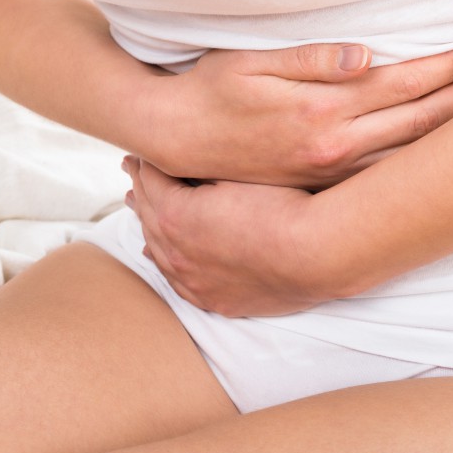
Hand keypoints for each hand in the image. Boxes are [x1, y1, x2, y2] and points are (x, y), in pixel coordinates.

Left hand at [122, 156, 335, 316]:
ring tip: (139, 206)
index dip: (144, 163)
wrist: (317, 253)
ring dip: (148, 225)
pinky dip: (164, 262)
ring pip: (158, 249)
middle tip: (134, 171)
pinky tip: (156, 254)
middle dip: (140, 189)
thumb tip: (186, 157)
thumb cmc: (285, 206)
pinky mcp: (217, 301)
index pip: (149, 181)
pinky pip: (177, 282)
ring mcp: (194, 282)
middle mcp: (175, 253)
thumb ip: (205, 168)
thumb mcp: (238, 174)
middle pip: (148, 215)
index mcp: (175, 215)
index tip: (141, 152)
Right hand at [143, 44, 452, 189]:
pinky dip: (420, 157)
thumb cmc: (212, 90)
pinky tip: (440, 148)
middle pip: (417, 122)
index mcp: (321, 110)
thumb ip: (310, 60)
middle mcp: (333, 146)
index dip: (448, 69)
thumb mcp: (250, 64)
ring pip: (407, 152)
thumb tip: (366, 55)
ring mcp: (330, 170)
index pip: (402, 85)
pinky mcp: (322, 181)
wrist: (176, 140)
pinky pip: (384, 172)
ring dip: (452, 130)